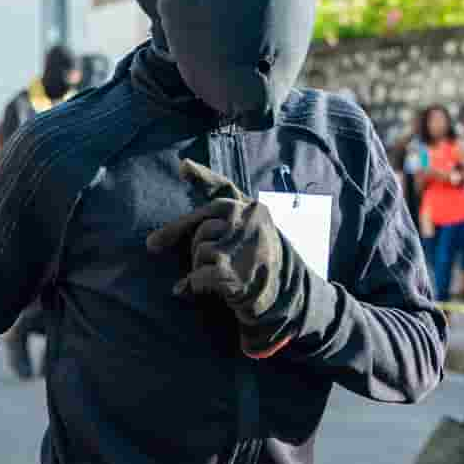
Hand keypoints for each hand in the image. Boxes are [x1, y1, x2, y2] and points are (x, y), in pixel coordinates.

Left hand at [146, 160, 286, 323]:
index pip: (222, 188)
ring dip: (199, 268)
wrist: (281, 299)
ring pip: (199, 250)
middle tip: (206, 263)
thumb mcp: (249, 228)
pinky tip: (202, 289)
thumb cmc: (257, 262)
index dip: (201, 176)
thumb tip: (182, 164)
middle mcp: (248, 223)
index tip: (182, 166)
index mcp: (252, 209)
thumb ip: (221, 200)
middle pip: (202, 228)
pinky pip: (197, 275)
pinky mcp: (230, 273)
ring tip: (216, 277)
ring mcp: (239, 248)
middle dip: (197, 248)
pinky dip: (194, 286)